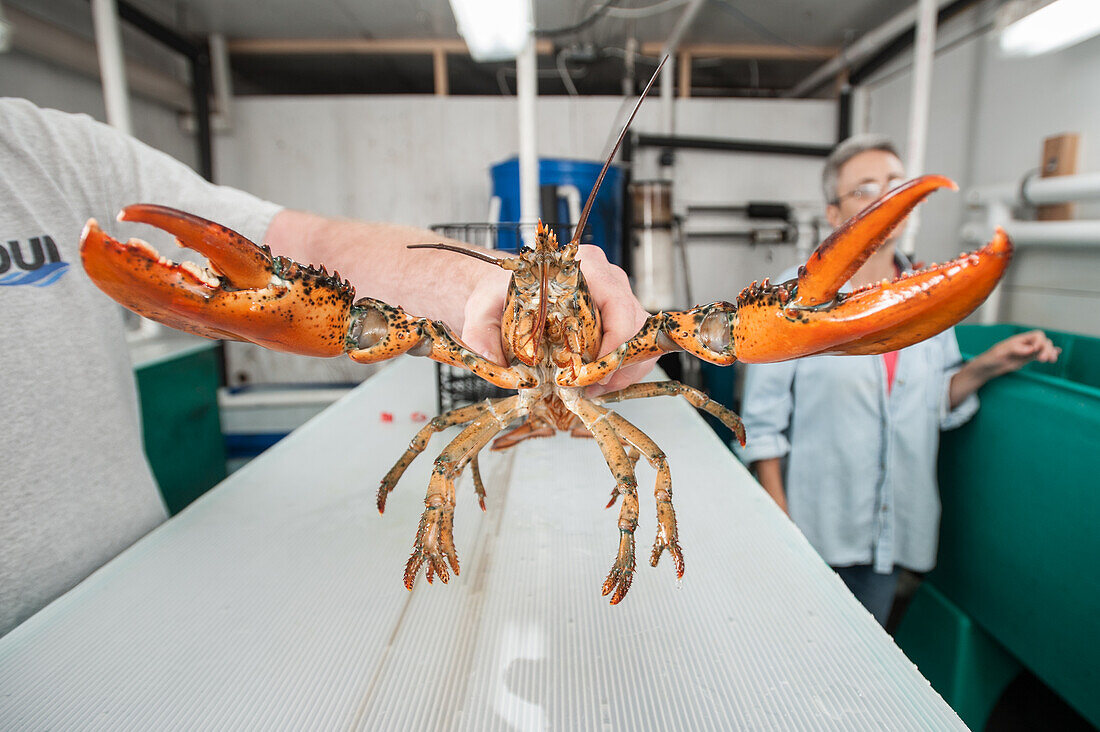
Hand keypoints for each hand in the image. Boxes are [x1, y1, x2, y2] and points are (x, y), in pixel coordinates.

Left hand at [459, 245, 652, 394]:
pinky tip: (598, 382)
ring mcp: (619, 297)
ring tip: (593, 388)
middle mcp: (608, 279)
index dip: (613, 343)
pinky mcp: (620, 317)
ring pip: (641, 338)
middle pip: (635, 324)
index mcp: (583, 267)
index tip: (589, 372)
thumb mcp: (484, 305)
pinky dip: (623, 369)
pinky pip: (636, 346)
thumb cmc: (503, 293)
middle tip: (589, 386)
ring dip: (623, 369)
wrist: (509, 290)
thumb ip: (480, 328)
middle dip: (618, 363)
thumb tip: (489, 357)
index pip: (617, 304)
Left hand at [982, 329, 1060, 376]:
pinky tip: (1055, 356)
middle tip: (1043, 360)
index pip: (1037, 335)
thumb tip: (1030, 349)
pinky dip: (1048, 354)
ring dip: (1050, 353)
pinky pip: (1040, 354)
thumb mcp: (1000, 352)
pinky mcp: (1027, 358)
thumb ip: (1014, 349)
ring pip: (1044, 348)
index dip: (1040, 341)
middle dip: (1047, 349)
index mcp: (1019, 339)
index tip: (1035, 350)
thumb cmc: (991, 358)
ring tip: (1051, 360)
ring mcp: (1027, 351)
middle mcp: (1026, 344)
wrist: (987, 367)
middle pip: (1043, 342)